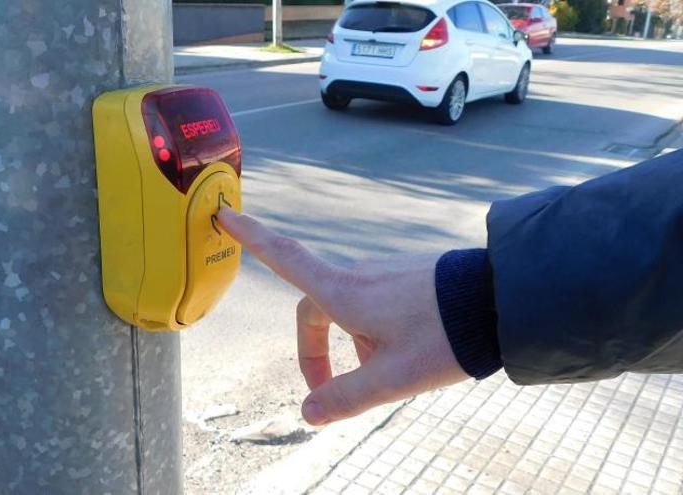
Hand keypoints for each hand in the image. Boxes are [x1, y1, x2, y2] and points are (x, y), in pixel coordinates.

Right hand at [217, 208, 467, 425]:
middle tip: (331, 391)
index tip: (225, 216)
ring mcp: (385, 274)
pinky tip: (410, 352)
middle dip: (315, 350)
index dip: (252, 239)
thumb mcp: (392, 378)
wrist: (501, 302)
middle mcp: (359, 276)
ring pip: (349, 310)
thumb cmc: (445, 336)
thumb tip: (308, 413)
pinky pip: (376, 305)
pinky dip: (376, 334)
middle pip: (314, 309)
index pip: (285, 259)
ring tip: (388, 375)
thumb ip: (346, 397)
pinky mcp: (408, 277)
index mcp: (344, 293)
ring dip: (353, 345)